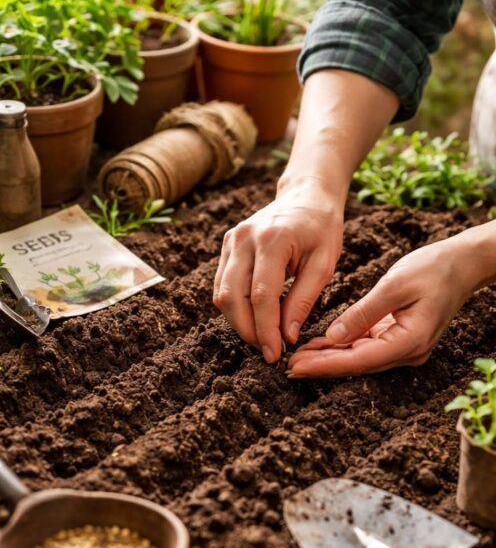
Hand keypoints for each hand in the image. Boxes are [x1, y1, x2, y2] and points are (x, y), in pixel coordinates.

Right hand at [214, 184, 343, 362]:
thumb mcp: (325, 262)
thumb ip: (304, 299)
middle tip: (266, 350)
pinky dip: (234, 306)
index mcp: (273, 240)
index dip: (266, 329)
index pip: (261, 295)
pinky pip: (222, 284)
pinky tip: (253, 316)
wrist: (305, 194)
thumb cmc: (321, 227)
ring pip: (221, 293)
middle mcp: (244, 239)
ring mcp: (231, 240)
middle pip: (232, 297)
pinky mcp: (226, 245)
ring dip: (238, 321)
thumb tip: (288, 335)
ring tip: (260, 337)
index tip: (276, 353)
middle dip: (247, 330)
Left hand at [287, 232, 490, 377]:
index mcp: (409, 341)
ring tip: (296, 358)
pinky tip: (318, 345)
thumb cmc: (432, 269)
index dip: (325, 365)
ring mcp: (405, 347)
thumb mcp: (394, 286)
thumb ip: (363, 313)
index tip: (295, 366)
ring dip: (329, 358)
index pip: (358, 360)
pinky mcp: (399, 338)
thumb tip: (333, 337)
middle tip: (287, 366)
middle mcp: (408, 351)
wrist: (462, 263)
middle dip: (321, 366)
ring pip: (359, 358)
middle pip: (357, 364)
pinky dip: (342, 347)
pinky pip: (366, 347)